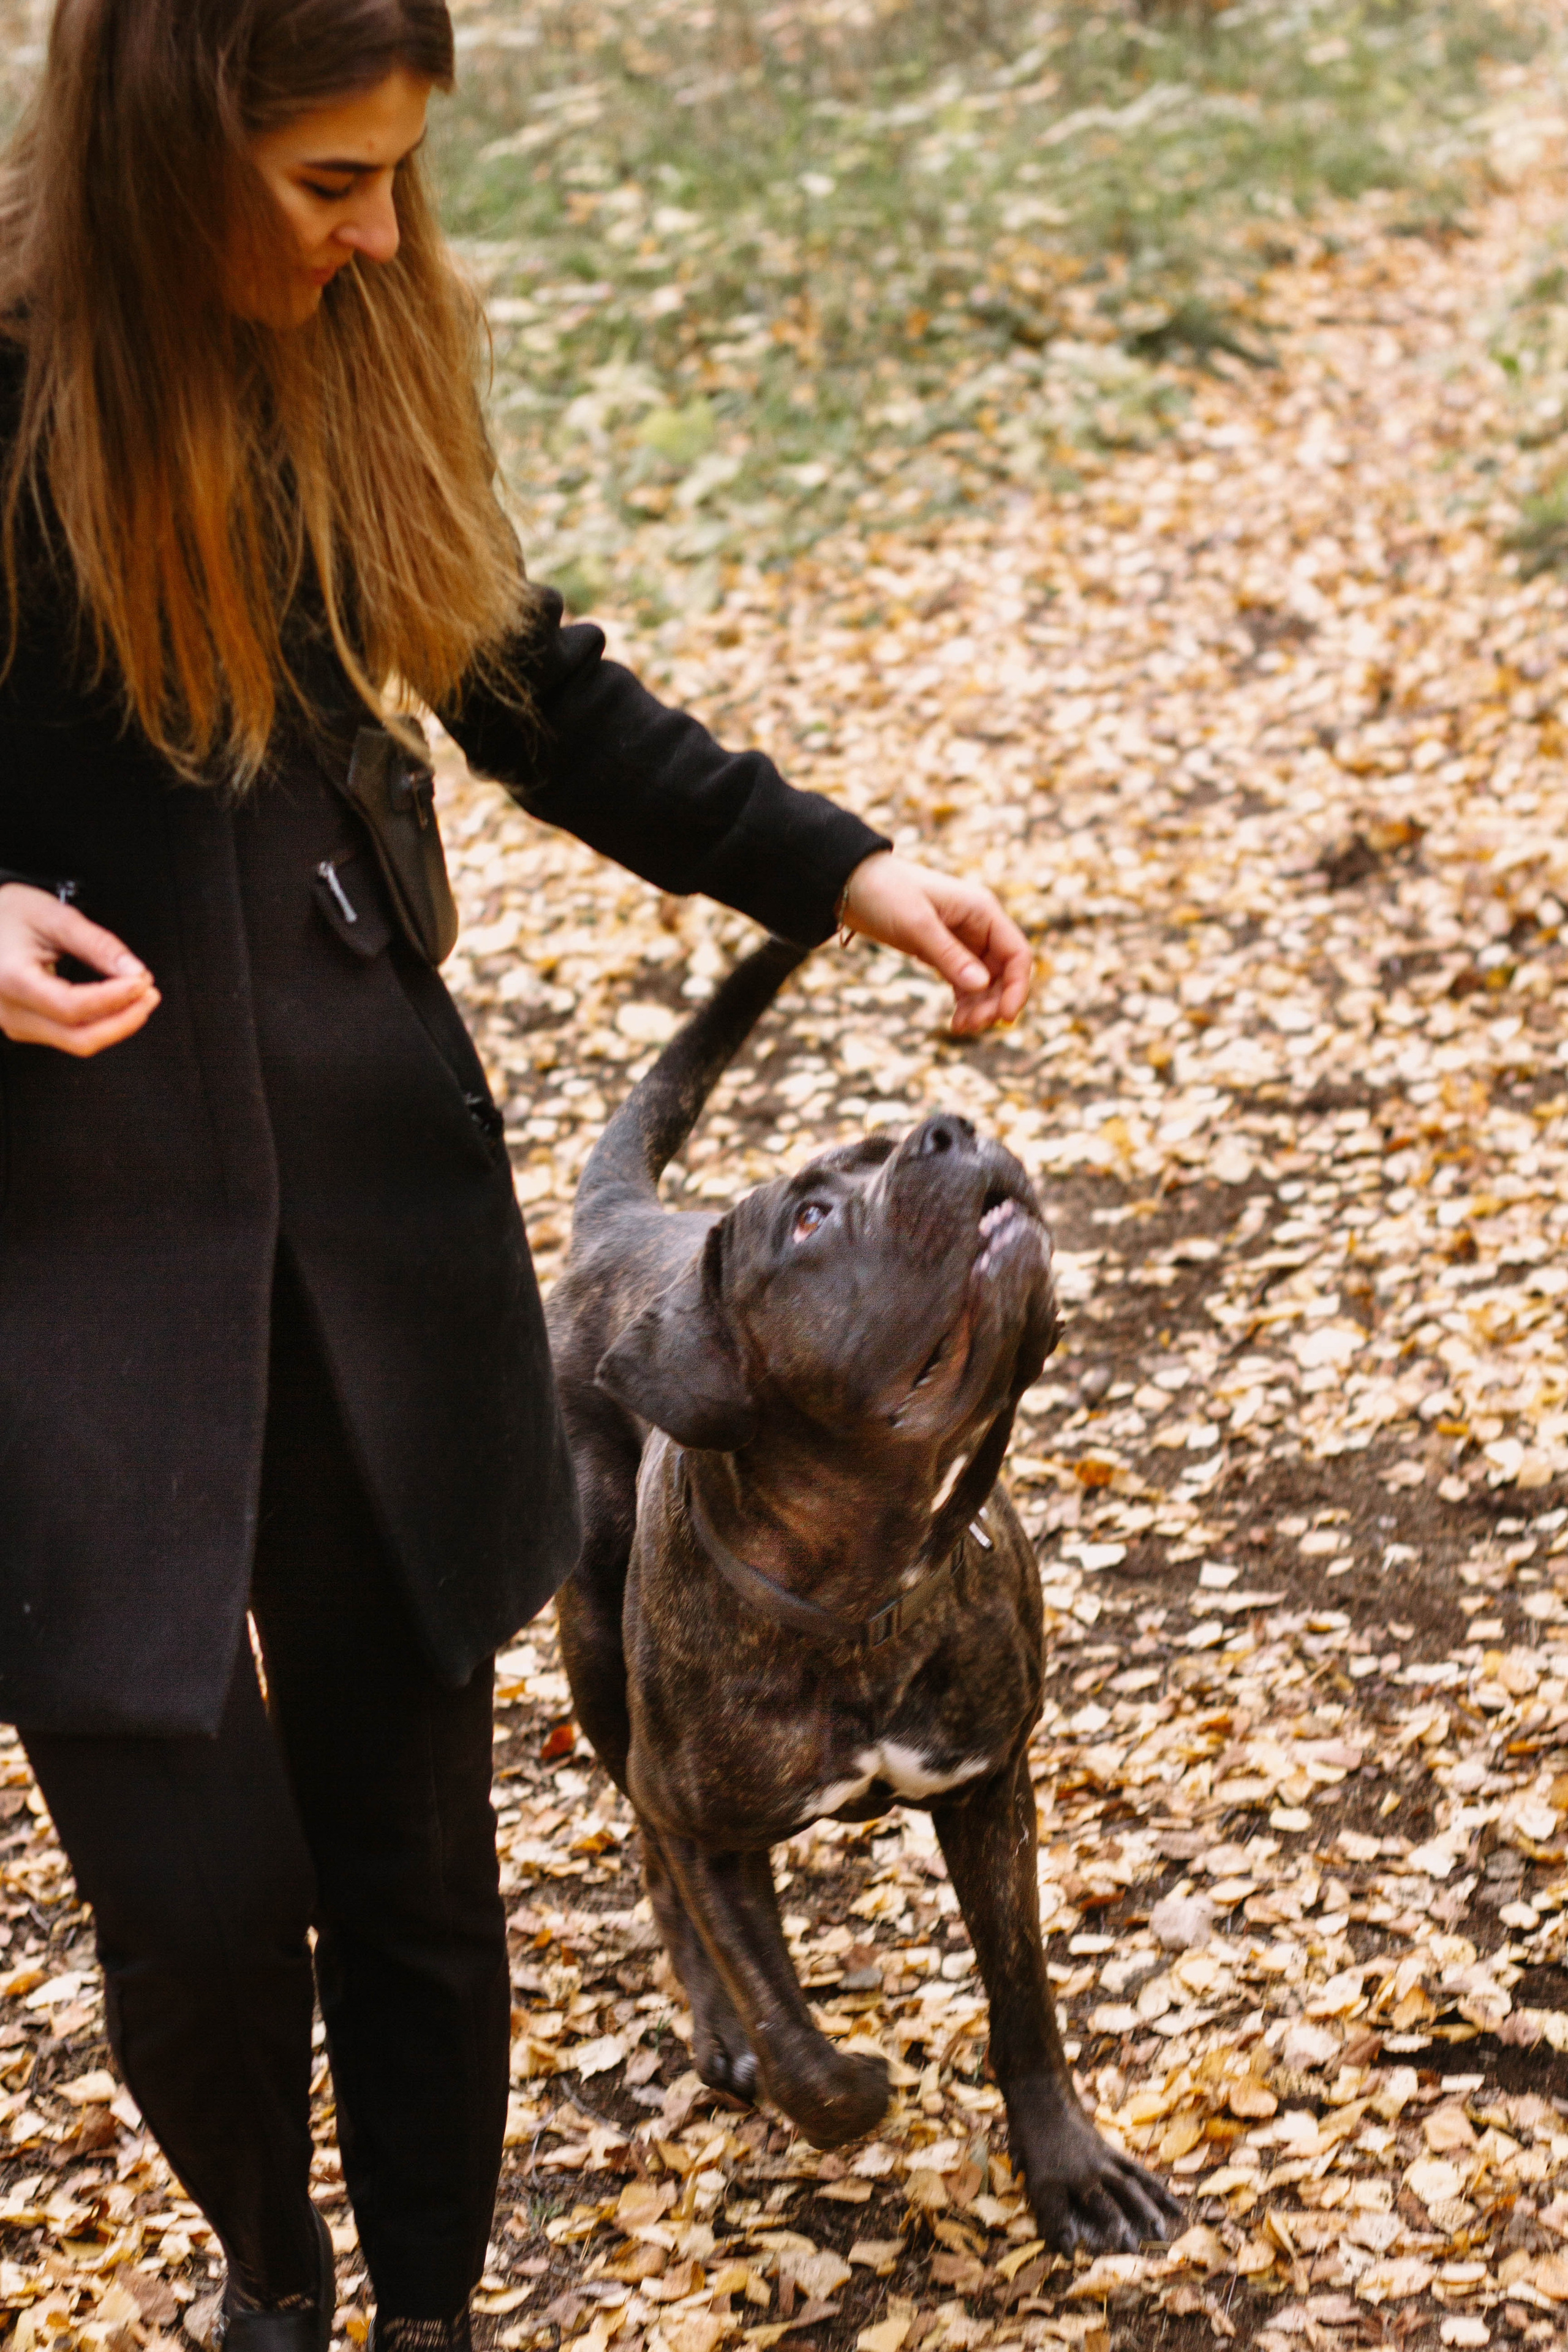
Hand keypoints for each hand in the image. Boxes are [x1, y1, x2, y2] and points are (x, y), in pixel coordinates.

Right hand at [0, 883, 159, 1055]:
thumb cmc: (9, 914)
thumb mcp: (53, 916)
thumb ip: (97, 944)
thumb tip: (134, 971)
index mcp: (10, 978)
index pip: (70, 1006)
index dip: (113, 998)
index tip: (141, 982)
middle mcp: (8, 1010)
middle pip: (77, 1037)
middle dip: (123, 1021)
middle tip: (150, 994)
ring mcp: (14, 1023)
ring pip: (76, 1041)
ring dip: (115, 1024)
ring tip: (140, 995)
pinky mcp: (24, 1027)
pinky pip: (69, 1036)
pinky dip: (99, 1023)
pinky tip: (117, 1003)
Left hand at [838, 853, 1032, 1034]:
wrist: (851, 883)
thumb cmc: (885, 893)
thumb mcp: (917, 925)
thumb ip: (950, 955)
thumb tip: (982, 986)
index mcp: (982, 910)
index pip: (1016, 953)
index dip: (1017, 987)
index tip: (1004, 1017)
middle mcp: (978, 925)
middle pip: (1004, 972)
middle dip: (994, 1002)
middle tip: (971, 1026)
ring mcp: (963, 939)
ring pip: (986, 982)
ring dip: (979, 1007)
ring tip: (960, 1027)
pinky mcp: (943, 951)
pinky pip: (965, 982)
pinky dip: (965, 1002)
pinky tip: (955, 1021)